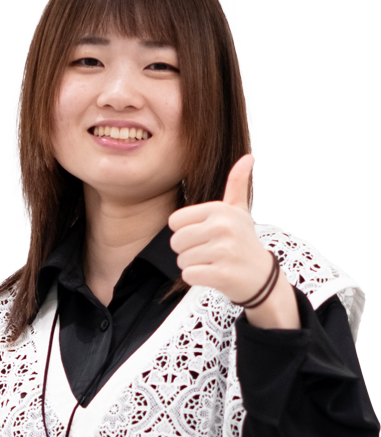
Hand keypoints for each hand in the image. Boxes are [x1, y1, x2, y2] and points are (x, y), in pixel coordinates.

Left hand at [168, 155, 272, 304]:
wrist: (262, 278)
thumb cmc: (244, 243)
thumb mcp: (240, 211)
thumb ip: (237, 185)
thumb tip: (248, 157)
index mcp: (220, 209)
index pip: (175, 221)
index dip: (185, 232)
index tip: (205, 236)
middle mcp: (222, 227)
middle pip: (176, 241)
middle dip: (187, 251)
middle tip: (209, 252)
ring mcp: (223, 251)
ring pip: (181, 260)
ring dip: (194, 265)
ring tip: (214, 262)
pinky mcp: (221, 274)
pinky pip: (189, 275)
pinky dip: (197, 278)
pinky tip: (214, 275)